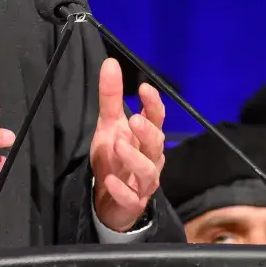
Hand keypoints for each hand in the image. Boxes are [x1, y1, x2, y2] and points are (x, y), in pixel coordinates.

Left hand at [91, 58, 165, 232]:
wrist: (109, 202)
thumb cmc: (114, 160)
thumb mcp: (108, 126)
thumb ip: (111, 97)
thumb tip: (111, 63)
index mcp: (146, 139)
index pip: (157, 119)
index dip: (153, 104)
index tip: (144, 88)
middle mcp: (150, 159)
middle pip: (157, 144)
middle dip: (148, 132)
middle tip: (133, 119)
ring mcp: (143, 183)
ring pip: (147, 171)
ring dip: (134, 158)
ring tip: (118, 145)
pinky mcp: (133, 203)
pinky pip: (131, 198)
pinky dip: (121, 189)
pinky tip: (109, 180)